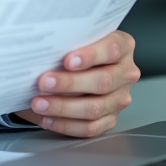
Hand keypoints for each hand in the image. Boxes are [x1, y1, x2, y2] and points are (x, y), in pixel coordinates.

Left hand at [14, 30, 139, 137]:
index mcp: (122, 46)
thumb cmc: (71, 48)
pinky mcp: (110, 119)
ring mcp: (119, 98)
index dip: (91, 55)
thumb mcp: (71, 38)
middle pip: (103, 81)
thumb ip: (65, 41)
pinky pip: (90, 127)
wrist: (72, 64)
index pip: (112, 49)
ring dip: (63, 107)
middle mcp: (125, 73)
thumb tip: (39, 49)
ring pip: (96, 108)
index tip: (67, 61)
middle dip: (70, 83)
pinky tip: (48, 118)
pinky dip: (66, 125)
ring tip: (39, 103)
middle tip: (44, 82)